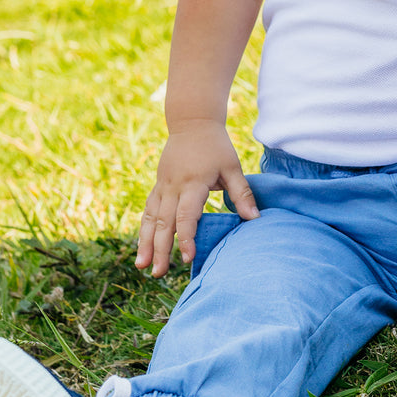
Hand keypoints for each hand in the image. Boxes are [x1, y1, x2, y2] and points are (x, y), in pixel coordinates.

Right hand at [136, 120, 259, 276]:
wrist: (192, 122)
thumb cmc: (216, 146)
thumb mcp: (232, 167)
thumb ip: (242, 193)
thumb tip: (255, 219)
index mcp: (193, 183)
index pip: (186, 216)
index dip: (187, 238)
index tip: (187, 258)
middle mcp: (173, 187)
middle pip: (164, 223)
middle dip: (160, 249)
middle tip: (159, 273)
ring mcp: (162, 186)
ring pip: (151, 218)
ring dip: (145, 243)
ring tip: (141, 266)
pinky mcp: (158, 186)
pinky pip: (149, 210)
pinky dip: (144, 229)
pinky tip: (142, 246)